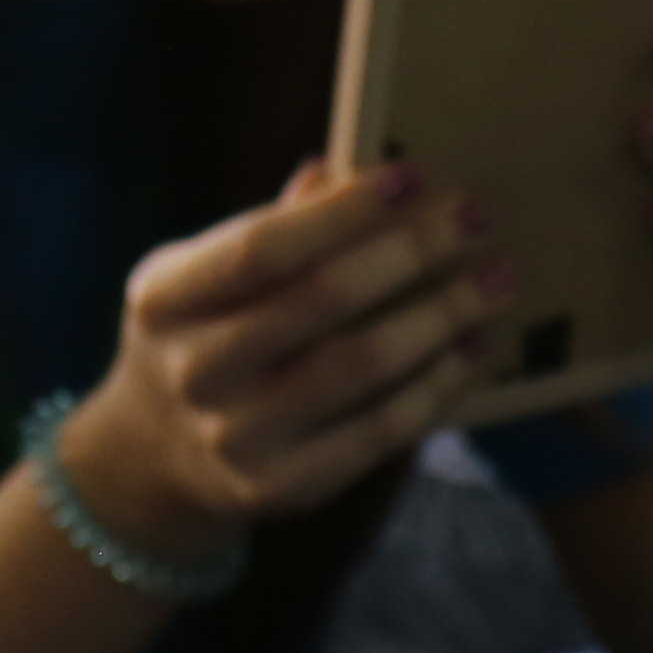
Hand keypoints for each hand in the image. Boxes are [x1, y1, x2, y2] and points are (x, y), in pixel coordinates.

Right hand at [59, 158, 507, 556]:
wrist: (153, 459)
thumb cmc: (204, 332)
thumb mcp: (205, 275)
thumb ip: (275, 224)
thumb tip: (353, 167)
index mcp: (165, 299)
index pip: (261, 247)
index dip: (342, 211)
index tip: (414, 176)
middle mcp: (192, 370)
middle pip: (322, 299)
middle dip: (412, 250)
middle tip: (479, 217)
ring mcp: (235, 437)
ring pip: (362, 365)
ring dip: (443, 315)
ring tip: (498, 279)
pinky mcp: (282, 486)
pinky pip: (380, 430)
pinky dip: (437, 383)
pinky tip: (476, 346)